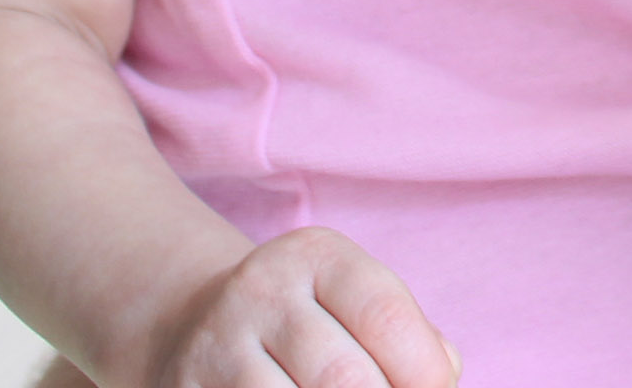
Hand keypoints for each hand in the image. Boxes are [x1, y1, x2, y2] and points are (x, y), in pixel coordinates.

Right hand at [132, 229, 455, 387]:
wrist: (189, 324)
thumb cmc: (306, 322)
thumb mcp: (354, 303)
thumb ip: (410, 337)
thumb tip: (442, 377)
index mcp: (316, 257)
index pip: (385, 315)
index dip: (423, 370)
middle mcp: (261, 291)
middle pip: (344, 378)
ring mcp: (217, 346)